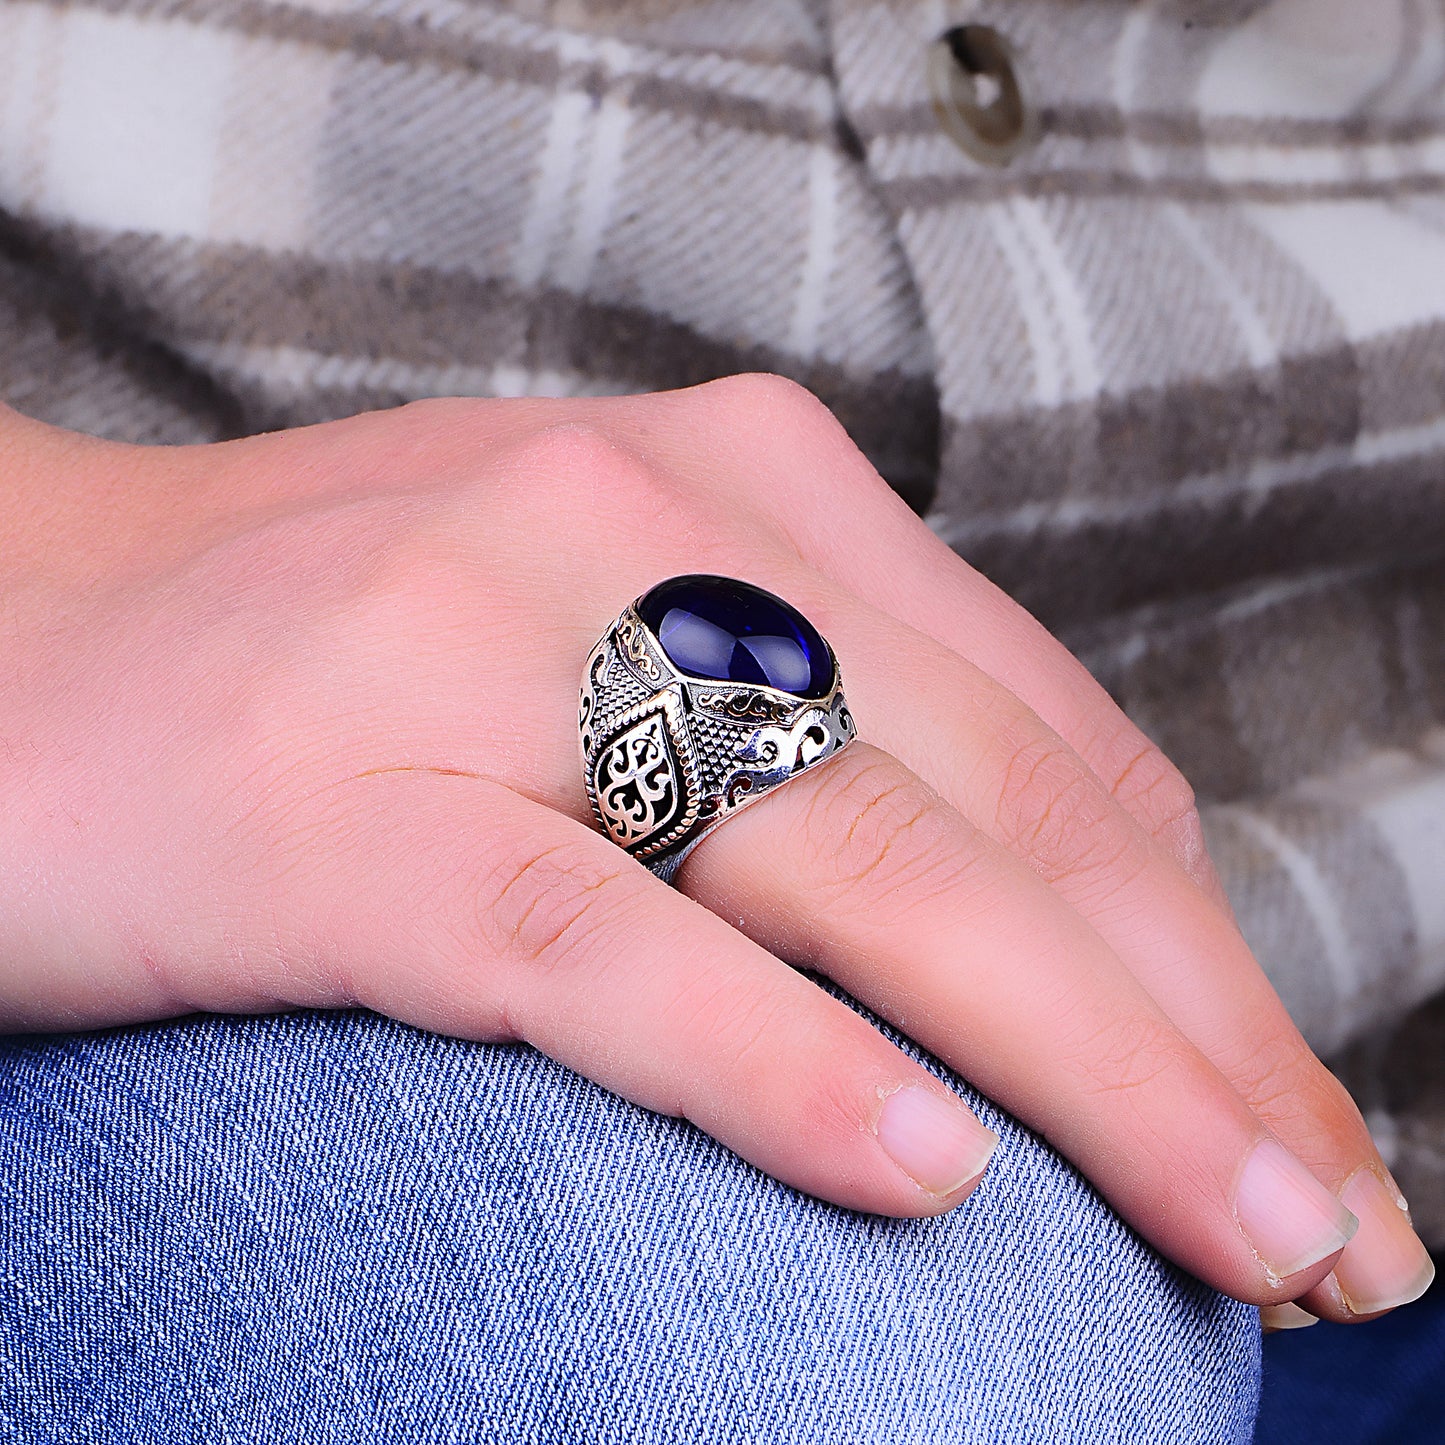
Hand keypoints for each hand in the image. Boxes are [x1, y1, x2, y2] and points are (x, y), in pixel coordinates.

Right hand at [0, 376, 1429, 1318]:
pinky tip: (924, 1176)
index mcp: (740, 485)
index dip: (1206, 948)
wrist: (20, 628)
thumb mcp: (629, 638)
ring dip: (1076, 1067)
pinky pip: (595, 942)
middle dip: (1197, 1033)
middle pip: (999, 813)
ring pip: (852, 871)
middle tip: (1330, 1226)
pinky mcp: (339, 797)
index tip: (1299, 1117)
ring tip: (1236, 1230)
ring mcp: (487, 648)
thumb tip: (1046, 933)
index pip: (1051, 745)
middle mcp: (643, 525)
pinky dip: (770, 1059)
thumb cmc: (345, 653)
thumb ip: (820, 730)